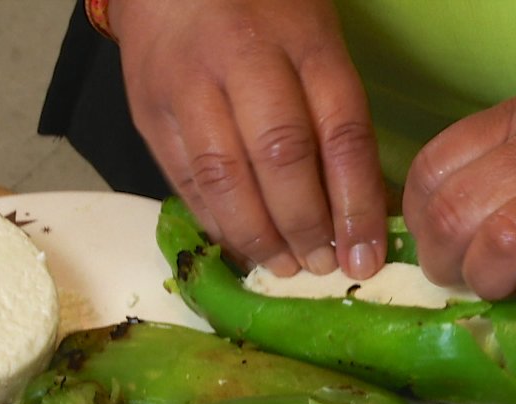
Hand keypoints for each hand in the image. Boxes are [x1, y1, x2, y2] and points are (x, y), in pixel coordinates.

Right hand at [109, 0, 387, 278]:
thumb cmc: (259, 10)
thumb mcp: (314, 38)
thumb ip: (336, 113)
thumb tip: (366, 205)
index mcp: (302, 39)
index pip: (340, 131)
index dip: (356, 204)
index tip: (366, 255)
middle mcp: (242, 59)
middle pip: (279, 157)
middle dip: (304, 225)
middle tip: (321, 267)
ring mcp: (187, 85)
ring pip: (223, 176)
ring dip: (256, 235)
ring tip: (281, 265)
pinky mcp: (149, 112)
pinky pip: (184, 180)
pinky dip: (215, 221)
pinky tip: (239, 243)